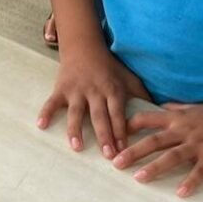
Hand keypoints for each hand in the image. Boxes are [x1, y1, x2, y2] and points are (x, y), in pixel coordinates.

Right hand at [37, 46, 151, 157]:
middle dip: (104, 135)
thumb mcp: (129, 77)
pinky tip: (41, 125)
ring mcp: (76, 90)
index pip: (118, 113)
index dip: (121, 131)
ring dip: (76, 129)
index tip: (124, 149)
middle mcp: (94, 91)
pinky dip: (46, 112)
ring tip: (76, 147)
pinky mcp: (61, 89)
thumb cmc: (109, 66)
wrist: (84, 47)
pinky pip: (52, 102)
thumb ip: (142, 95)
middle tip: (107, 154)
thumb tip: (161, 113)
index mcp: (112, 90)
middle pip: (99, 116)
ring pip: (76, 112)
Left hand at [113, 102, 202, 197]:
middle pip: (154, 141)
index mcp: (178, 118)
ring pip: (172, 157)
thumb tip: (162, 107)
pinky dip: (190, 183)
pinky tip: (180, 194)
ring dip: (154, 168)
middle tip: (116, 164)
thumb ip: (177, 109)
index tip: (113, 134)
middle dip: (133, 152)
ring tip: (138, 178)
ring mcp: (199, 144)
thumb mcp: (196, 108)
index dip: (129, 126)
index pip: (147, 119)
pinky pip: (200, 172)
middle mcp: (185, 130)